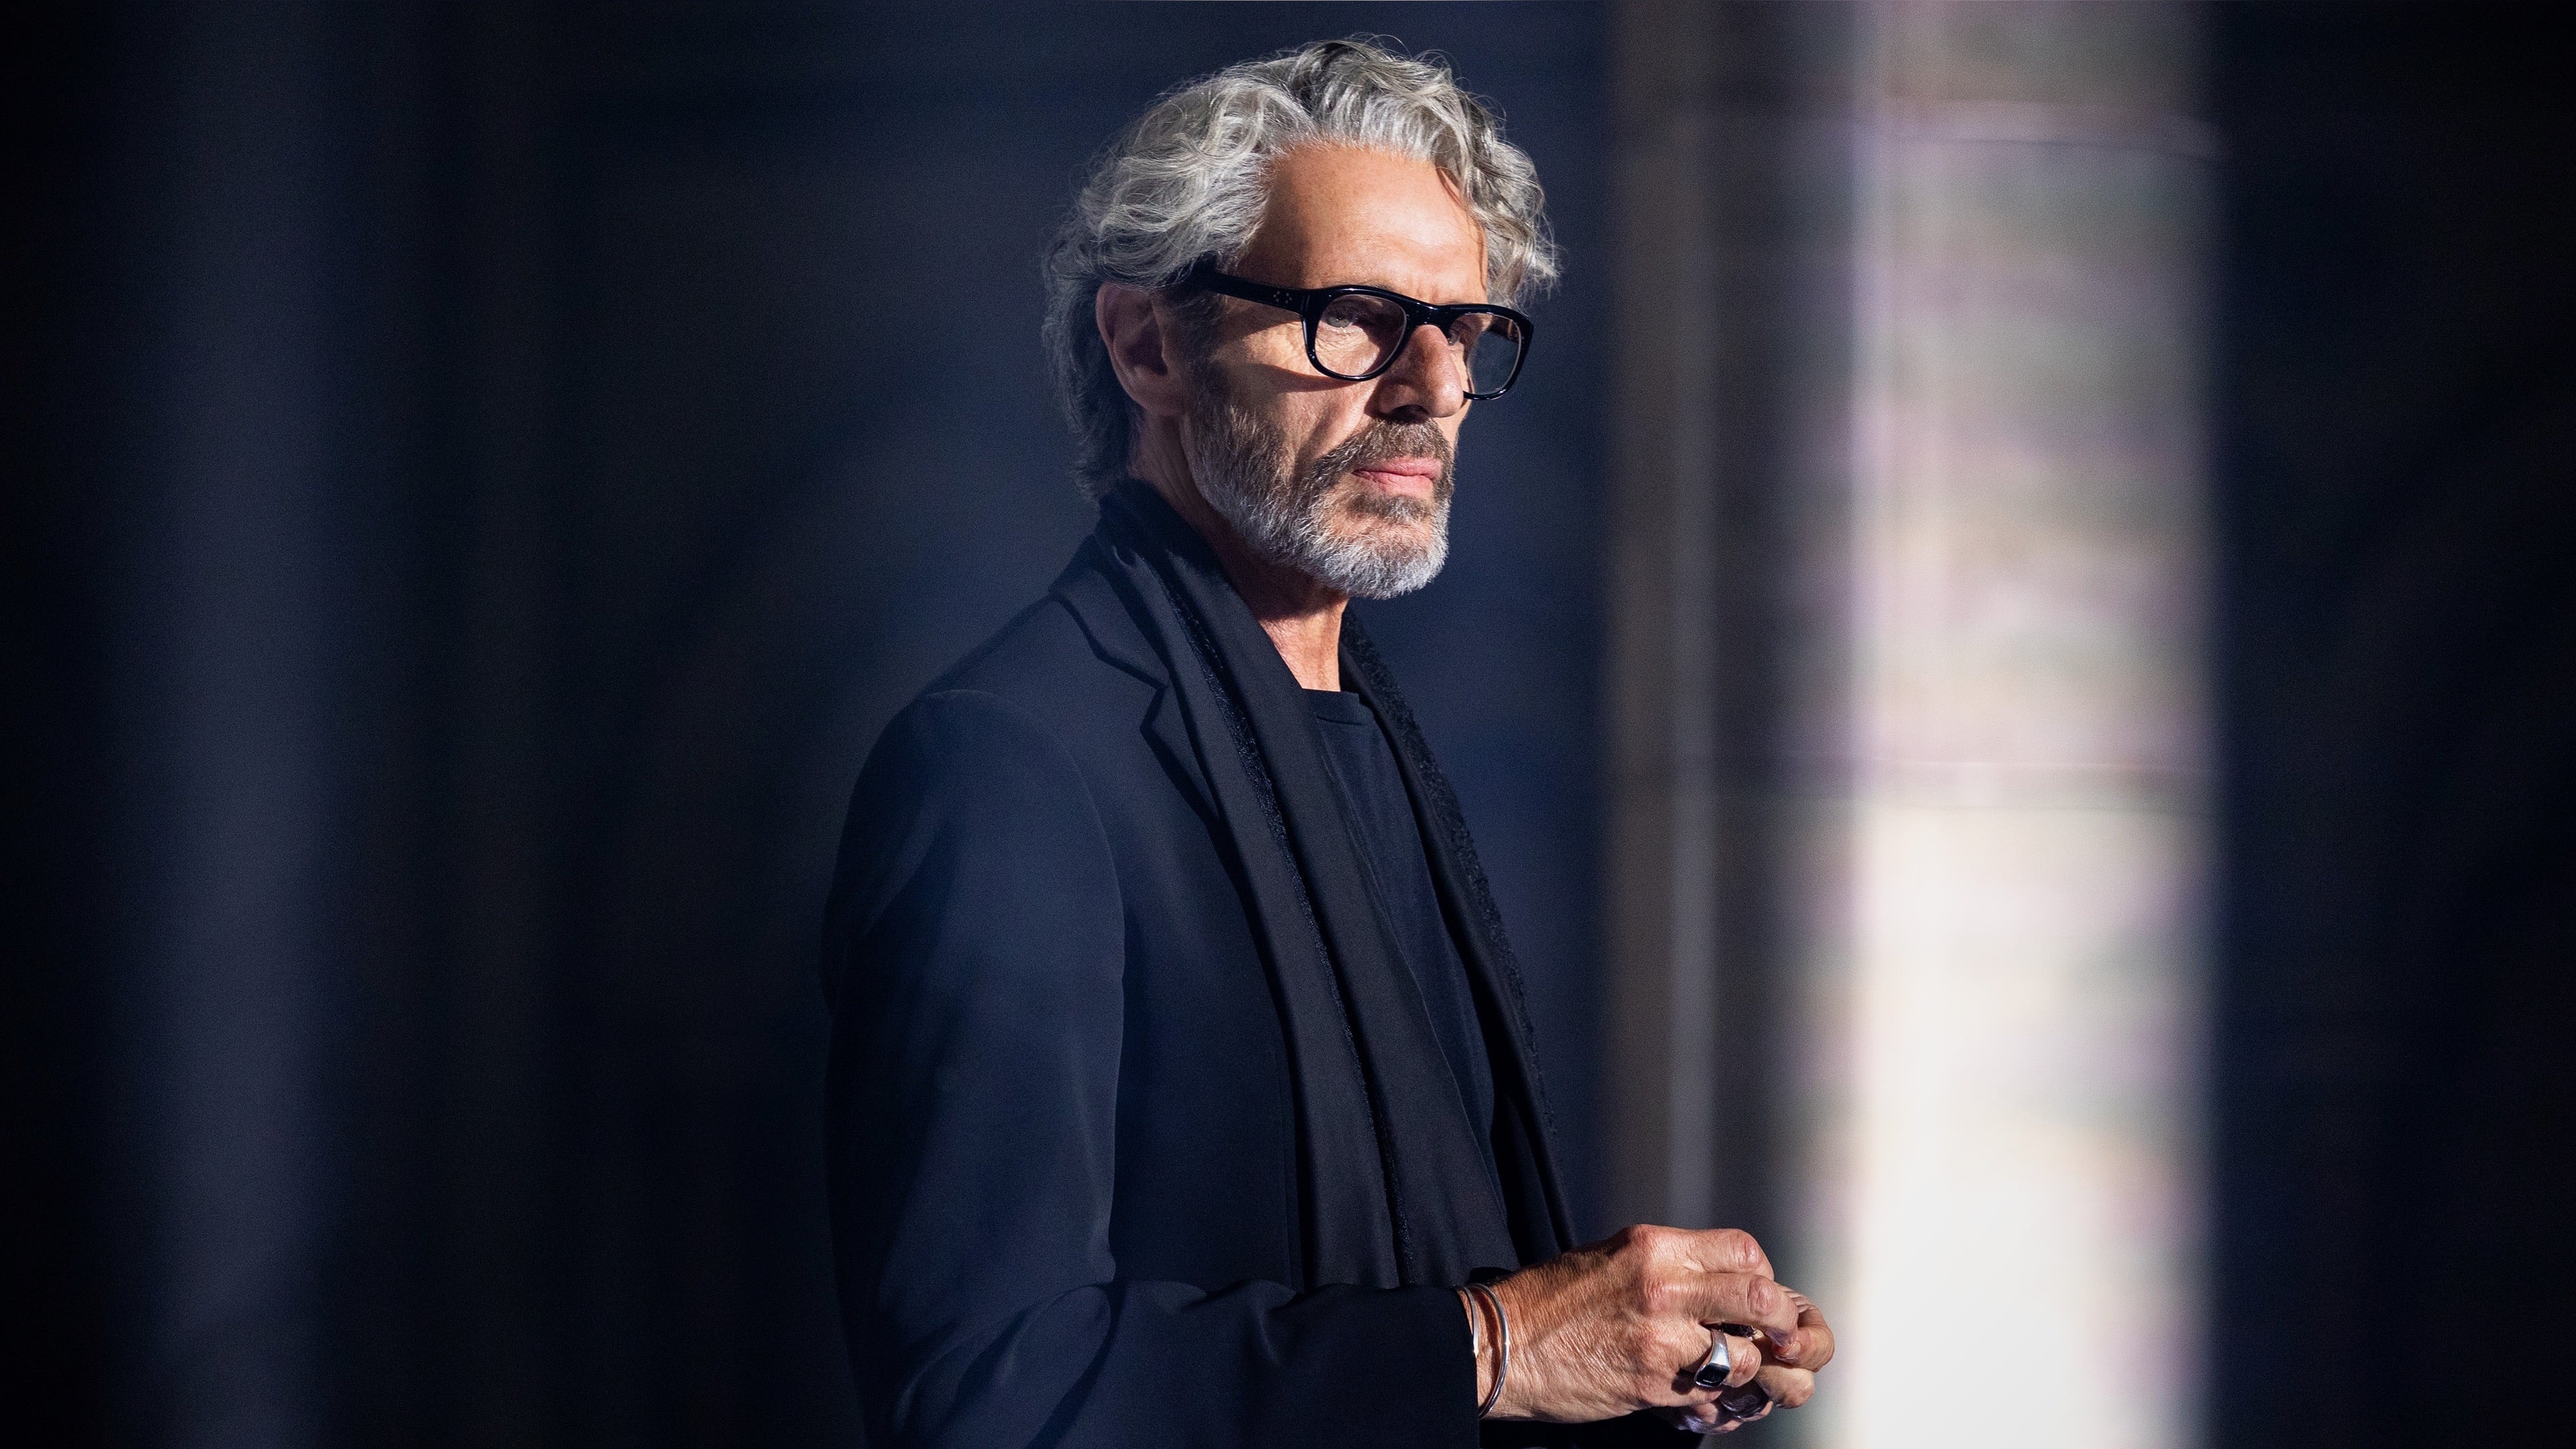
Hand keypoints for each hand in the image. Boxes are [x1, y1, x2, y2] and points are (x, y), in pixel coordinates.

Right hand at [1469, 1226, 1833, 1425]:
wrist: (1503, 1345)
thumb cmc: (1552, 1300)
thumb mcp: (1611, 1256)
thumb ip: (1668, 1264)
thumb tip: (1719, 1282)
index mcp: (1653, 1246)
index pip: (1744, 1250)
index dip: (1763, 1274)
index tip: (1757, 1293)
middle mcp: (1662, 1286)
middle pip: (1760, 1297)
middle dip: (1778, 1321)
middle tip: (1775, 1336)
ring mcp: (1659, 1340)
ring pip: (1744, 1355)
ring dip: (1748, 1367)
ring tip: (1735, 1370)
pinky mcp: (1651, 1385)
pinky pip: (1710, 1394)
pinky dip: (1717, 1398)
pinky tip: (1704, 1394)